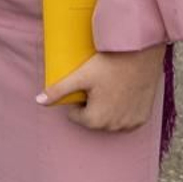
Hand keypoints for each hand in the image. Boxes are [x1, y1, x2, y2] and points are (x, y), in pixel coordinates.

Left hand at [36, 46, 164, 131]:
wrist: (139, 55)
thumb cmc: (107, 64)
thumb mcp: (79, 77)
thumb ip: (58, 91)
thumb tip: (39, 101)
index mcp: (96, 120)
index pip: (76, 116)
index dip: (77, 99)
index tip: (83, 85)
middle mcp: (114, 127)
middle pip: (94, 119)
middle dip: (91, 106)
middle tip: (95, 85)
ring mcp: (130, 124)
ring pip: (111, 120)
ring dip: (107, 109)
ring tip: (108, 88)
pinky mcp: (143, 118)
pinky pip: (128, 119)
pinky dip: (123, 111)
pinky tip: (122, 93)